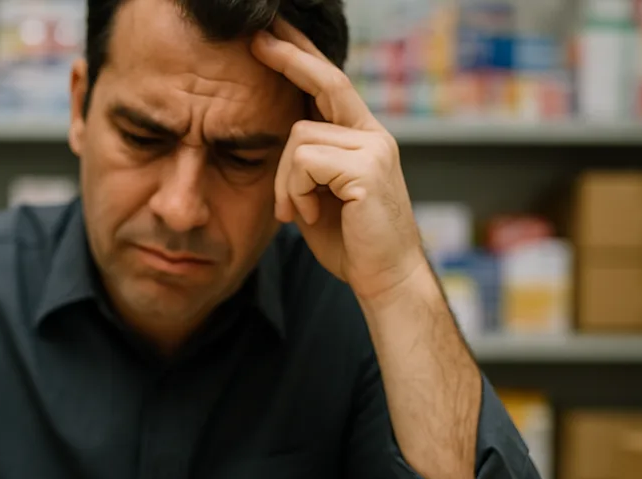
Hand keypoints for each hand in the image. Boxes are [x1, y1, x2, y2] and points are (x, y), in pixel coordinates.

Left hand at [251, 18, 428, 303]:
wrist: (385, 280)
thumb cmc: (351, 245)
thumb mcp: (319, 195)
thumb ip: (306, 165)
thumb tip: (281, 142)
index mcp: (363, 138)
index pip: (330, 84)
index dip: (303, 57)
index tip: (274, 35)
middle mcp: (373, 135)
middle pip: (323, 84)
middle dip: (288, 58)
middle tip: (256, 38)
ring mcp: (373, 148)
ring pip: (300, 135)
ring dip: (285, 180)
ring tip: (298, 212)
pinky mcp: (367, 168)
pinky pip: (305, 161)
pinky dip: (294, 190)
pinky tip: (310, 215)